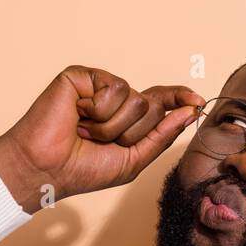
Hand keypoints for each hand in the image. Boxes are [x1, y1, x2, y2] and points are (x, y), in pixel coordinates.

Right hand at [0, 65, 204, 212]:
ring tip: (86, 132)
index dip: (179, 99)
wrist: (46, 168)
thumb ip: (162, 136)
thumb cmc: (83, 169)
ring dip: (113, 126)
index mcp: (127, 118)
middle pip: (153, 106)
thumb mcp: (133, 160)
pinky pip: (115, 89)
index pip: (161, 103)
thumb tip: (191, 111)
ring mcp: (99, 85)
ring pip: (136, 100)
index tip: (198, 101)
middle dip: (132, 133)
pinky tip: (78, 115)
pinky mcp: (83, 76)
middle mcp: (116, 99)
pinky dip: (100, 111)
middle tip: (100, 142)